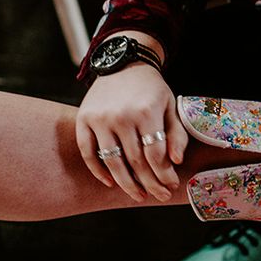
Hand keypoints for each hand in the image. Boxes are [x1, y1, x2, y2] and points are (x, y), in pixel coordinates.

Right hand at [76, 63, 188, 202]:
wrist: (122, 64)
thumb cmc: (150, 88)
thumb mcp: (170, 104)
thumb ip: (176, 133)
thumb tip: (176, 161)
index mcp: (146, 111)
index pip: (156, 154)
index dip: (165, 174)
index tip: (172, 185)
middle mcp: (121, 116)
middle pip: (135, 161)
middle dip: (150, 183)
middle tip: (158, 196)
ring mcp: (100, 118)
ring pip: (112, 162)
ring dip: (126, 184)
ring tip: (138, 195)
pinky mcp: (83, 119)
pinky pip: (88, 153)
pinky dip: (98, 171)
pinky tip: (111, 182)